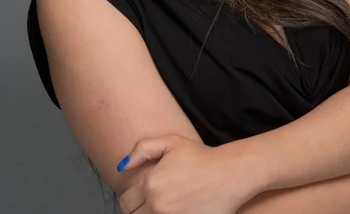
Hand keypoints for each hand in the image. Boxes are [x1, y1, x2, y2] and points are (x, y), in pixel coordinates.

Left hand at [116, 133, 249, 213]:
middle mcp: (157, 205)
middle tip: (147, 204)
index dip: (129, 200)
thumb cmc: (199, 157)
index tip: (137, 198)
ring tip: (159, 208)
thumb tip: (122, 166)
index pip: (125, 202)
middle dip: (137, 211)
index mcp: (150, 184)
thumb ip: (142, 150)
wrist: (227, 174)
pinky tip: (171, 212)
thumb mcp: (170, 142)